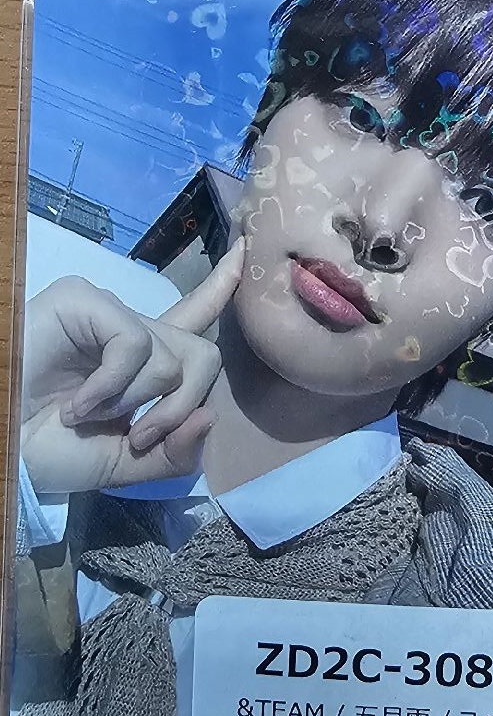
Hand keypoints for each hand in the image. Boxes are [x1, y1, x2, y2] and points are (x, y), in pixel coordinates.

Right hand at [20, 239, 243, 492]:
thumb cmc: (47, 451)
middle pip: (204, 355)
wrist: (1, 446)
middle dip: (179, 408)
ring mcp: (109, 315)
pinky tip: (77, 404)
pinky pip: (136, 345)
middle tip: (138, 437)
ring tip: (86, 415)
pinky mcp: (85, 302)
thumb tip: (208, 418)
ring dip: (135, 404)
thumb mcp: (125, 465)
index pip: (195, 319)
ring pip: (173, 359)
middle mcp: (132, 334)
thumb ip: (174, 454)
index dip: (220, 287)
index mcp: (144, 364)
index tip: (244, 251)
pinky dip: (111, 387)